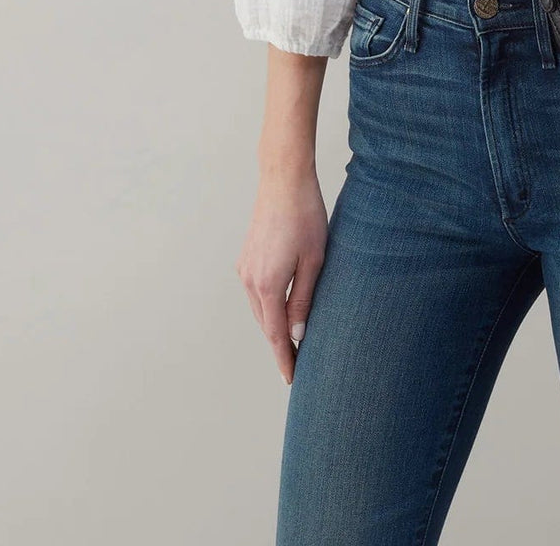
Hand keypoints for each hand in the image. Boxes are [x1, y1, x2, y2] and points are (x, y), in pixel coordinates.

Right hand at [236, 163, 326, 384]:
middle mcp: (250, 280)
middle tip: (298, 365)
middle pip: (265, 325)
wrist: (283, 181)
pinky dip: (268, 306)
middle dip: (280, 345)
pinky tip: (282, 309)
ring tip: (292, 342)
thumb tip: (297, 333)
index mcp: (267, 285)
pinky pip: (256, 292)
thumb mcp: (314, 261)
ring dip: (273, 325)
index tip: (292, 378)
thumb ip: (304, 299)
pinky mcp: (246, 258)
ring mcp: (245, 269)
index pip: (275, 334)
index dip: (284, 357)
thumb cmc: (306, 217)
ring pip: (260, 309)